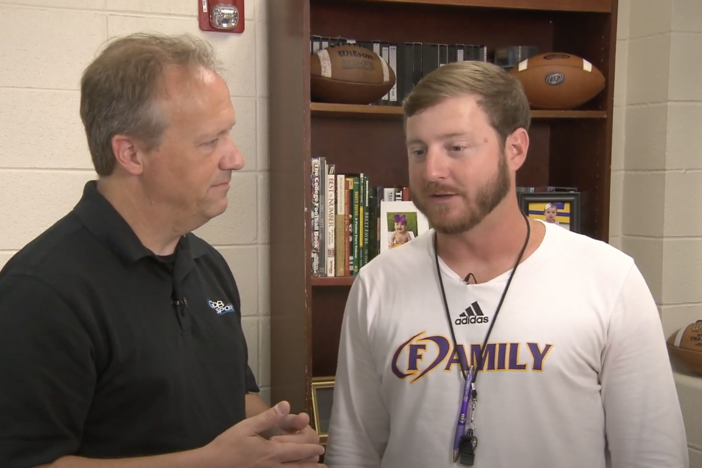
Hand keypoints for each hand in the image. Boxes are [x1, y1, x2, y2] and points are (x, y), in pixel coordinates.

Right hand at [200, 401, 325, 467]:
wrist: (211, 465)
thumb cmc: (227, 445)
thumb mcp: (247, 426)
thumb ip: (268, 417)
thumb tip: (286, 405)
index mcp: (271, 451)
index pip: (297, 451)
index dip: (310, 449)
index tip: (320, 448)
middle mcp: (271, 467)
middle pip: (298, 467)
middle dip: (312, 465)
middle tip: (323, 465)